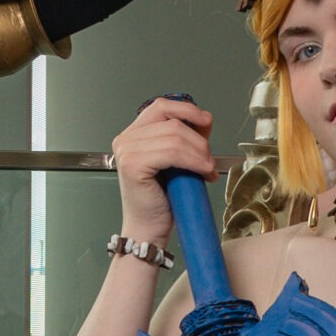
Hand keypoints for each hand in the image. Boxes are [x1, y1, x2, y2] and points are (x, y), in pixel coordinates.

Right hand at [108, 94, 215, 246]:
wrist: (149, 229)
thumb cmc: (162, 199)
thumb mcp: (176, 160)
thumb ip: (185, 137)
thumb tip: (205, 120)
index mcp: (133, 134)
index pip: (162, 106)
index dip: (188, 110)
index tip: (206, 122)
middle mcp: (125, 139)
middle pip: (172, 122)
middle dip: (199, 140)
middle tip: (209, 160)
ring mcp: (126, 151)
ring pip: (175, 137)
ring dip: (200, 153)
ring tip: (207, 169)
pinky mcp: (132, 164)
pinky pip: (172, 152)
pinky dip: (193, 160)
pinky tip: (202, 172)